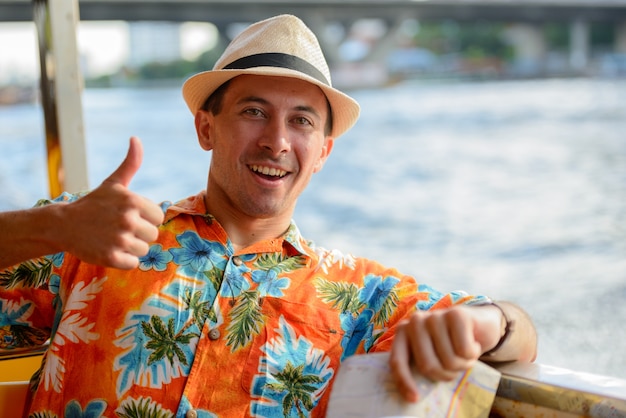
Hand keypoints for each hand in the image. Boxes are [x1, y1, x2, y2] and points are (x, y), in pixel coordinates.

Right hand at [59, 136, 163, 268]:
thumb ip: (130, 163)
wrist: (63, 225)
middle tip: (119, 229)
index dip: (145, 218)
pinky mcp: (111, 258)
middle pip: (153, 235)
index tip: (129, 216)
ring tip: (113, 239)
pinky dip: (123, 261)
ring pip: (143, 250)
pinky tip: (110, 250)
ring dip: (131, 248)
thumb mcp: (113, 183)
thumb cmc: (94, 204)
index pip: (158, 216)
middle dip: (139, 234)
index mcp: (132, 201)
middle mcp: (127, 220)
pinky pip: (133, 264)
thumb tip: (136, 139)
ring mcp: (119, 240)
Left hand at [389, 304, 501, 401]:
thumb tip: (414, 396)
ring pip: (449, 360)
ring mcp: (435, 316)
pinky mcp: (456, 315)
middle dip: (446, 375)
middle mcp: (415, 321)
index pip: (397, 361)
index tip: (415, 398)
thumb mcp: (432, 355)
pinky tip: (473, 344)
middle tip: (454, 369)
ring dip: (463, 365)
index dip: (404, 382)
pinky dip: (472, 354)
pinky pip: (464, 350)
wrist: (479, 324)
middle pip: (427, 365)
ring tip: (464, 355)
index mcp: (403, 332)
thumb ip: (420, 365)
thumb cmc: (452, 345)